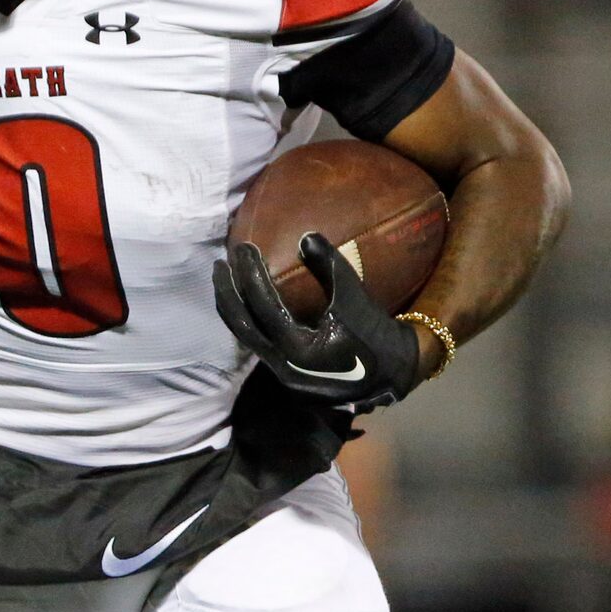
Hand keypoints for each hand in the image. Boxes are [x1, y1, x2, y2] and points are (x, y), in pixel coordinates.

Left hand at [213, 233, 422, 410]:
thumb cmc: (375, 334)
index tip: (244, 248)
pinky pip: (255, 342)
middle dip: (226, 292)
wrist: (390, 375)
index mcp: (299, 348)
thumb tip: (305, 236)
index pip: (262, 305)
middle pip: (240, 325)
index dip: (250, 273)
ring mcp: (279, 371)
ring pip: (244, 336)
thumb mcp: (355, 297)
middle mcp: (281, 363)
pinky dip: (246, 319)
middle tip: (219, 264)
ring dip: (232, 307)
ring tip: (224, 280)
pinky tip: (243, 301)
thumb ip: (330, 266)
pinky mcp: (282, 372)